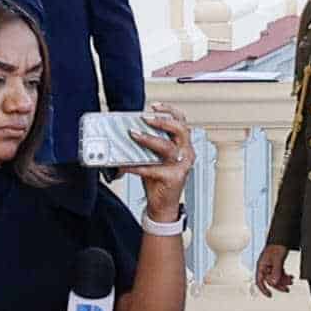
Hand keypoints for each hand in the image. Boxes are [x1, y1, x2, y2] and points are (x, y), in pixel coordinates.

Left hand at [134, 105, 190, 219]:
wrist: (163, 204)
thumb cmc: (159, 179)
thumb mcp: (156, 157)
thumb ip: (150, 143)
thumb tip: (131, 129)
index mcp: (183, 145)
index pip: (181, 122)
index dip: (169, 111)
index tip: (154, 106)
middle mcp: (186, 153)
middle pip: (180, 130)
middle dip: (161, 121)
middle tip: (144, 117)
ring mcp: (181, 166)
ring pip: (167, 147)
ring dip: (149, 139)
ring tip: (134, 134)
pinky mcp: (172, 178)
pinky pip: (151, 169)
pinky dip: (136, 166)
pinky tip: (124, 164)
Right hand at [253, 243, 293, 296]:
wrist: (282, 238)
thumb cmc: (277, 245)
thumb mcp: (277, 260)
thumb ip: (275, 271)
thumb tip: (274, 282)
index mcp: (261, 265)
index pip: (260, 280)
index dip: (264, 289)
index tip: (269, 295)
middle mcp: (265, 267)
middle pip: (270, 280)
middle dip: (278, 285)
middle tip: (286, 289)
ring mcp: (271, 266)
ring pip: (276, 277)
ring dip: (283, 280)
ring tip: (291, 281)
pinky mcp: (276, 264)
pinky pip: (279, 273)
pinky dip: (285, 276)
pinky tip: (290, 277)